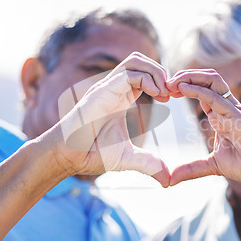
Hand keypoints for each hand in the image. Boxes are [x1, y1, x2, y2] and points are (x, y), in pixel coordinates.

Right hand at [48, 52, 171, 186]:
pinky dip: (147, 79)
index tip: (172, 98)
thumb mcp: (128, 158)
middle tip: (171, 92)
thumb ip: (149, 164)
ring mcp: (107, 88)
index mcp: (121, 98)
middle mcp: (114, 89)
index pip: (143, 74)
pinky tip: (156, 95)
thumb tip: (167, 180)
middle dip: (161, 72)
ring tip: (164, 92)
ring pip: (135, 60)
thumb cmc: (91, 154)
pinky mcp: (102, 92)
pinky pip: (128, 74)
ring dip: (155, 71)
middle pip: (140, 61)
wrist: (68, 157)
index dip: (162, 82)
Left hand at [166, 69, 240, 187]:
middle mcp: (226, 108)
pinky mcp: (237, 115)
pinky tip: (182, 88)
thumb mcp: (212, 166)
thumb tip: (169, 180)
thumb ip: (191, 169)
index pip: (200, 91)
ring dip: (190, 76)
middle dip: (184, 76)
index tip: (164, 93)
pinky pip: (216, 97)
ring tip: (172, 82)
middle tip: (164, 84)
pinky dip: (197, 90)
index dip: (182, 88)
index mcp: (220, 116)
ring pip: (212, 80)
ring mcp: (232, 110)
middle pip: (205, 79)